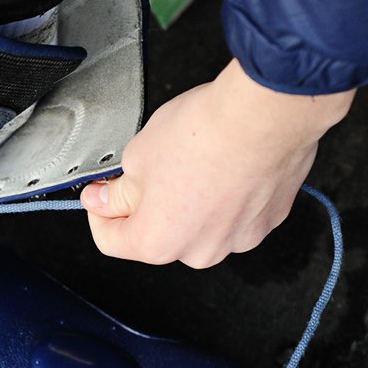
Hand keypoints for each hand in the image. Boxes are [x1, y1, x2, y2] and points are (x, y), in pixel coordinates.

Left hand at [79, 59, 354, 267]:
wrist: (264, 116)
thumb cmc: (205, 134)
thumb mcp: (138, 155)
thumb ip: (118, 189)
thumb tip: (106, 199)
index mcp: (156, 242)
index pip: (110, 241)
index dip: (100, 212)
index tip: (102, 195)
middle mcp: (199, 252)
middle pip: (160, 235)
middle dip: (150, 206)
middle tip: (151, 170)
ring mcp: (237, 239)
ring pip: (200, 226)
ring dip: (192, 202)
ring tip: (194, 161)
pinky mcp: (267, 221)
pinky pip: (236, 214)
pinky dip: (227, 196)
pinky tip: (224, 165)